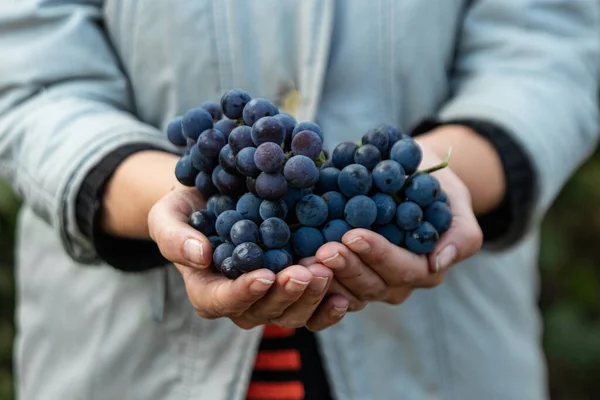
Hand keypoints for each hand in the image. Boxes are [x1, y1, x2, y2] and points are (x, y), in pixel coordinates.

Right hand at [148, 186, 348, 330]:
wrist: (217, 199)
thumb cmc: (187, 210)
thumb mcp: (167, 216)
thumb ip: (174, 237)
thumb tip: (198, 256)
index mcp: (208, 292)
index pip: (223, 301)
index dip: (243, 292)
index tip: (263, 274)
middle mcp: (242, 302)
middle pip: (265, 311)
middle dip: (287, 294)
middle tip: (307, 272)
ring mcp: (272, 297)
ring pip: (293, 313)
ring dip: (312, 296)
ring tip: (327, 270)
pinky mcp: (295, 287)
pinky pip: (314, 308)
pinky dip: (329, 304)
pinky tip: (344, 293)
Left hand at [302, 130, 487, 308]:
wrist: (409, 180)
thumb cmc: (435, 189)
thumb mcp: (455, 203)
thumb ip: (460, 233)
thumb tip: (441, 261)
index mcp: (425, 270)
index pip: (402, 269)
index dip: (378, 254)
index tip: (353, 235)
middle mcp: (397, 283)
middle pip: (371, 285)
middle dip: (347, 267)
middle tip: (324, 249)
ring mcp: (369, 284)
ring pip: (347, 292)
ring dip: (325, 277)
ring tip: (303, 258)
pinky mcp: (345, 278)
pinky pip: (328, 288)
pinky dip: (312, 278)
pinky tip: (294, 262)